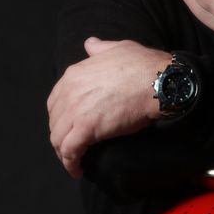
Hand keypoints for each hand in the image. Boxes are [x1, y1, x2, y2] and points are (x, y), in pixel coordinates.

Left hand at [47, 37, 171, 178]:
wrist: (158, 82)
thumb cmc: (144, 64)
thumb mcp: (119, 47)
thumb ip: (100, 48)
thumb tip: (90, 44)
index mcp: (75, 74)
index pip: (56, 100)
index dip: (62, 115)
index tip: (72, 125)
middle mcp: (70, 91)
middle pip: (55, 120)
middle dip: (62, 134)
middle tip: (74, 145)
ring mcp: (75, 110)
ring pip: (58, 138)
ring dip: (64, 152)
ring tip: (75, 161)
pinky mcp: (86, 129)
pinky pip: (69, 151)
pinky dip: (70, 163)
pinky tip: (78, 170)